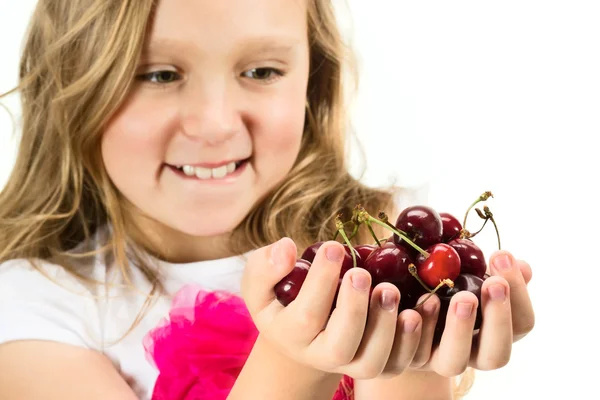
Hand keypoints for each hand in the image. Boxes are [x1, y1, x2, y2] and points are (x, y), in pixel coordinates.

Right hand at [241, 238, 420, 379]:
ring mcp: (349, 364)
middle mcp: (319, 356)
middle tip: (361, 273)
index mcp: (290, 334)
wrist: (300, 334)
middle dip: (354, 309)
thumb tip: (287, 248)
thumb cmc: (282, 299)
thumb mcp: (261, 283)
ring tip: (390, 289)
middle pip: (339, 346)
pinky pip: (396, 363)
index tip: (334, 246)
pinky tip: (418, 307)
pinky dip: (411, 339)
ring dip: (385, 326)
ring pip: (370, 362)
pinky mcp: (375, 363)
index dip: (321, 281)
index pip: (306, 314)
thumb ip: (265, 266)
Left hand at [384, 249, 534, 377]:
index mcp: (498, 332)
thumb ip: (493, 272)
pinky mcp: (412, 360)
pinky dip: (416, 331)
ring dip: (457, 330)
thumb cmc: (447, 285)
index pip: (523, 323)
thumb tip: (523, 265)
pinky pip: (415, 353)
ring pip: (455, 363)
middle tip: (493, 283)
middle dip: (498, 318)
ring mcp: (442, 361)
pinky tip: (415, 306)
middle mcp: (475, 354)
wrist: (405, 311)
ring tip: (454, 296)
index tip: (502, 255)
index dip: (519, 293)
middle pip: (497, 355)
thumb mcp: (470, 275)